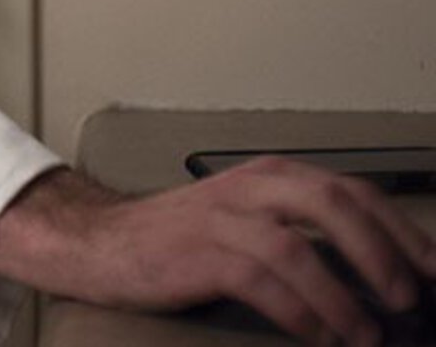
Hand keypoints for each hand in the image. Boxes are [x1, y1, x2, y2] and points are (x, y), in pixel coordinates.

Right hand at [0, 161, 435, 344]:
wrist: (103, 241)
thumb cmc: (183, 238)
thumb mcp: (250, 217)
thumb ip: (305, 232)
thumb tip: (380, 271)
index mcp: (270, 175)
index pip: (353, 191)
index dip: (401, 231)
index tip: (433, 270)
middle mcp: (250, 188)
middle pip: (333, 204)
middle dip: (382, 253)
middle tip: (408, 297)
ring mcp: (222, 218)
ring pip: (298, 246)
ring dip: (343, 295)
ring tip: (367, 332)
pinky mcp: (197, 253)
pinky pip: (260, 280)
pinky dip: (297, 310)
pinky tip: (316, 332)